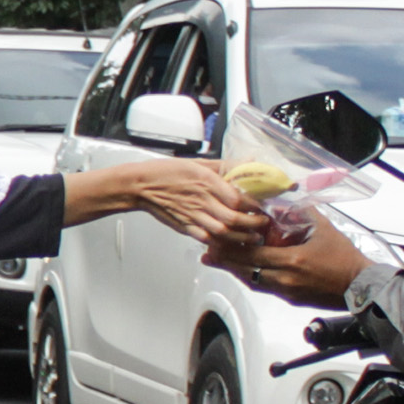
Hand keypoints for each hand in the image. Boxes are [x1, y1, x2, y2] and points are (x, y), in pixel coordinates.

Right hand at [122, 157, 271, 252]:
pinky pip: (206, 239)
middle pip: (234, 219)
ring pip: (223, 232)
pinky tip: (230, 243)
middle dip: (253, 225)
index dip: (253, 206)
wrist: (141, 186)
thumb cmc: (167, 172)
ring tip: (253, 238)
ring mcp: (193, 216)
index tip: (262, 207)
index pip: (237, 198)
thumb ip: (226, 164)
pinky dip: (220, 243)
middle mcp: (202, 200)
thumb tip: (250, 159)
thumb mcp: (198, 163)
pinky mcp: (185, 227)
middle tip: (263, 225)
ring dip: (241, 237)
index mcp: (206, 182)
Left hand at [215, 214, 369, 302]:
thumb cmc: (344, 257)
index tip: (216, 242)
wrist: (361, 286)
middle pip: (247, 271)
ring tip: (217, 262)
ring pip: (253, 282)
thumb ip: (302, 214)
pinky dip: (252, 279)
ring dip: (235, 272)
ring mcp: (287, 292)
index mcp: (293, 260)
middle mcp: (286, 279)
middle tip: (208, 253)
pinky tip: (242, 271)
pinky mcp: (291, 299)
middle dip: (225, 262)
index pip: (253, 256)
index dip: (232, 250)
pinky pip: (265, 289)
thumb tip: (284, 200)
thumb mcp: (324, 230)